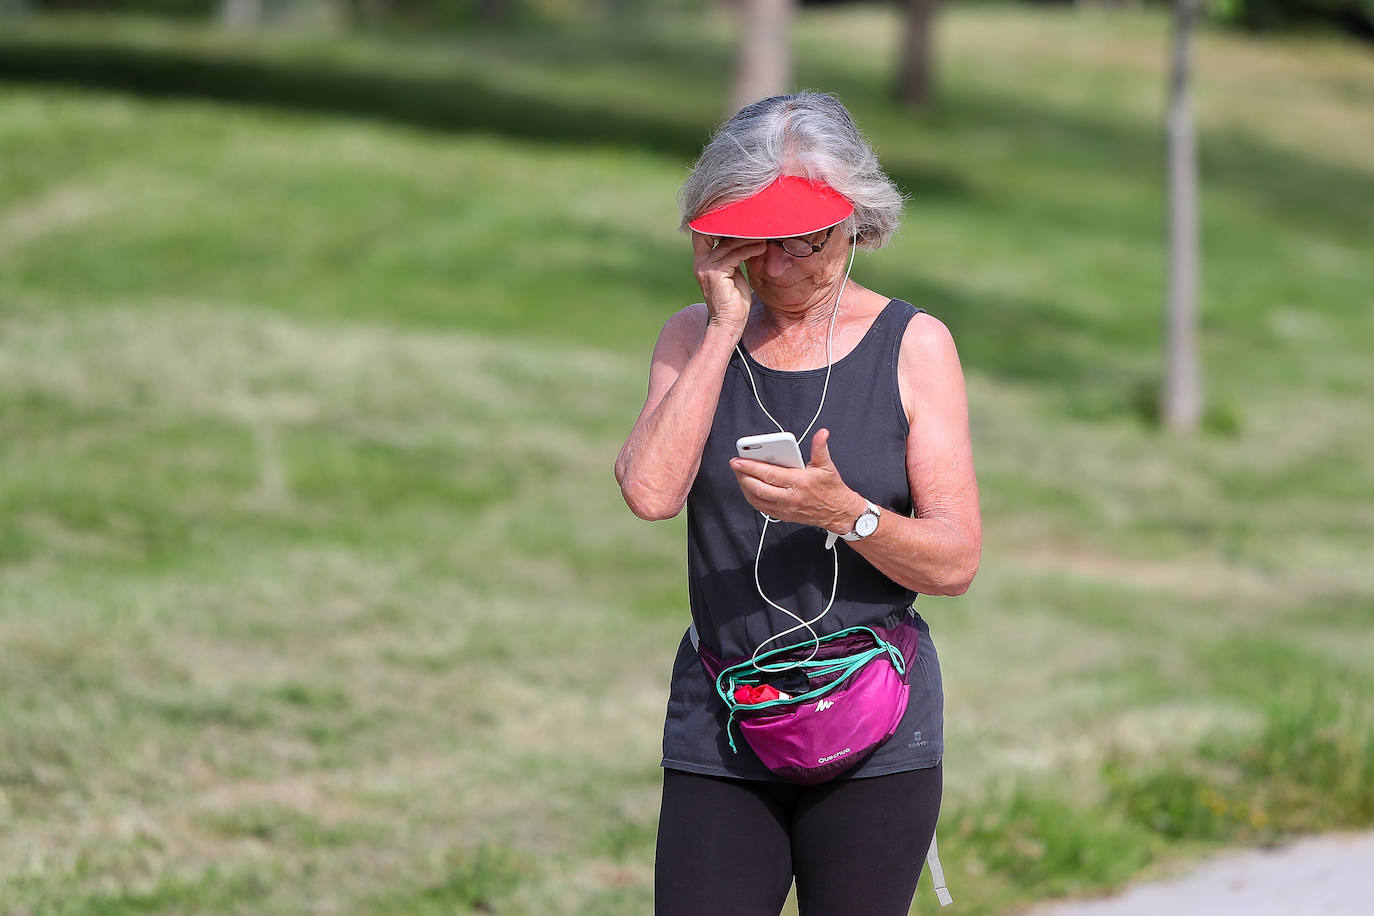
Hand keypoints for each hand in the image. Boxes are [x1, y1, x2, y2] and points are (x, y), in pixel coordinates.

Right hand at [692, 231, 765, 340]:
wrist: (729, 325)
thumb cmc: (734, 302)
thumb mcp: (733, 274)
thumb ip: (732, 257)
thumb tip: (745, 239)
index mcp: (702, 261)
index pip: (703, 233)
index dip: (718, 223)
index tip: (741, 219)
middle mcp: (700, 263)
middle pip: (710, 231)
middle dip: (731, 225)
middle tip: (753, 222)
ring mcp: (706, 268)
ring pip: (728, 243)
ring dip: (748, 238)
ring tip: (765, 236)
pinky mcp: (715, 274)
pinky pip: (735, 255)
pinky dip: (750, 250)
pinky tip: (762, 248)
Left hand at [729, 428, 864, 533]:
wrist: (840, 513)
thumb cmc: (832, 489)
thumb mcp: (827, 466)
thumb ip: (820, 448)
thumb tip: (822, 433)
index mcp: (799, 482)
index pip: (769, 474)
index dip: (751, 467)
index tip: (739, 460)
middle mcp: (790, 497)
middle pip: (759, 488)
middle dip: (743, 475)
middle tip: (735, 464)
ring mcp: (786, 509)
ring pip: (757, 499)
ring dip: (745, 486)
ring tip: (740, 474)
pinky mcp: (784, 515)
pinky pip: (762, 508)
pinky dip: (752, 497)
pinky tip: (748, 487)